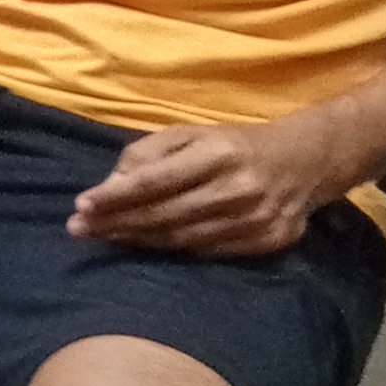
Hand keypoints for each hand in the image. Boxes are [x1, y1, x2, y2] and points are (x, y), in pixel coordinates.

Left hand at [66, 118, 344, 259]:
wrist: (308, 161)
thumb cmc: (235, 145)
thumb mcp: (193, 134)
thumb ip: (149, 154)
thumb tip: (110, 185)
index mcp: (219, 152)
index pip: (155, 180)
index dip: (115, 195)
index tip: (80, 205)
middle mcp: (239, 187)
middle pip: (164, 214)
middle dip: (116, 223)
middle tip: (78, 229)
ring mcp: (256, 219)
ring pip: (181, 238)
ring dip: (136, 240)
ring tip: (102, 238)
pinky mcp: (267, 242)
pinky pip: (205, 252)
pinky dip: (170, 250)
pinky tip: (142, 247)